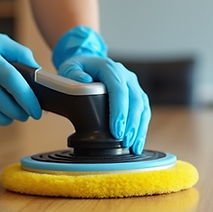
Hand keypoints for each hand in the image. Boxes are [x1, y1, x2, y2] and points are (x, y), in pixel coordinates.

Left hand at [53, 26, 150, 153]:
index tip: (116, 130)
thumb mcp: (69, 68)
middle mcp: (126, 76)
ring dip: (140, 128)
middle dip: (132, 124)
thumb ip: (74, 75)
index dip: (119, 111)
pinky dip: (141, 128)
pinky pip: (143, 112)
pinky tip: (137, 143)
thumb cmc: (78, 69)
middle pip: (135, 100)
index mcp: (110, 68)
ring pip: (143, 107)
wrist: (89, 64)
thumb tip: (85, 82)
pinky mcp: (136, 96)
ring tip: (133, 147)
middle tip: (125, 142)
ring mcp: (133, 86)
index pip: (119, 89)